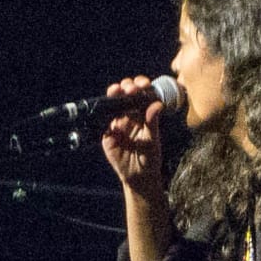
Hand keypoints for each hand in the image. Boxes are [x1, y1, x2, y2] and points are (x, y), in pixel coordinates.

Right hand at [100, 76, 165, 196]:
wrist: (138, 177)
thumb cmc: (150, 158)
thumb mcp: (153, 140)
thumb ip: (153, 122)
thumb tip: (157, 104)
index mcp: (144, 114)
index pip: (142, 95)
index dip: (142, 86)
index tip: (143, 84)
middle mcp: (130, 115)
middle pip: (127, 95)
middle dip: (128, 86)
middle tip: (130, 87)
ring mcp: (117, 123)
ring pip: (114, 103)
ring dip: (114, 93)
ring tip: (117, 90)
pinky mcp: (107, 133)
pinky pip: (103, 120)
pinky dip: (103, 112)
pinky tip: (107, 107)